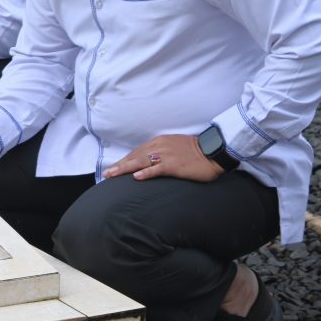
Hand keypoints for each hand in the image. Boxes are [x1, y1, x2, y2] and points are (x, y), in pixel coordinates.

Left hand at [102, 134, 223, 181]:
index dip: (124, 160)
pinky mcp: (175, 165)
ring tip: (113, 175)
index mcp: (159, 142)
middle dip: (119, 165)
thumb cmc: (195, 150)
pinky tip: (136, 177)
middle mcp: (159, 147)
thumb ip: (160, 151)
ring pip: (141, 162)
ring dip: (125, 168)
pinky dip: (146, 173)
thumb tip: (148, 160)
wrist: (213, 151)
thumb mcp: (173, 146)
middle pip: (134, 157)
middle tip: (106, 173)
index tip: (113, 168)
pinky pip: (157, 169)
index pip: (136, 152)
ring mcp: (166, 156)